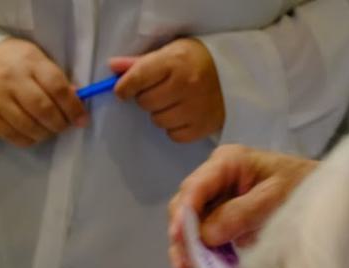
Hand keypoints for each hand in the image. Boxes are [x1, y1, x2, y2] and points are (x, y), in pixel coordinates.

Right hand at [0, 37, 87, 147]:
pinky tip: (34, 134)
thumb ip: (54, 78)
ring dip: (45, 133)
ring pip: (28, 126)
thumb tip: (76, 99)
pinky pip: (12, 136)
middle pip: (43, 109)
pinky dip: (29, 139)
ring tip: (49, 130)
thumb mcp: (35, 58)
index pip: (56, 87)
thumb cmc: (12, 61)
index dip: (73, 107)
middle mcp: (11, 80)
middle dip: (60, 123)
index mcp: (29, 61)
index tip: (82, 119)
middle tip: (64, 126)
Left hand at [110, 38, 224, 143]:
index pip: (138, 78)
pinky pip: (174, 135)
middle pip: (146, 102)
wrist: (235, 74)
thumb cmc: (196, 61)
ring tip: (174, 102)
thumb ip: (140, 62)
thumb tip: (113, 67)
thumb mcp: (170, 52)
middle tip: (161, 91)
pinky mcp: (203, 127)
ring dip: (160, 113)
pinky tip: (184, 114)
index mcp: (176, 61)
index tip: (122, 90)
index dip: (125, 86)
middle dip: (147, 98)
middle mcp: (186, 84)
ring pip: (158, 120)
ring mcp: (196, 107)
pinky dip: (174, 127)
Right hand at [167, 145, 318, 267]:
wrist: (324, 193)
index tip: (179, 236)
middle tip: (184, 262)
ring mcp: (217, 197)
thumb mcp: (275, 198)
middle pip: (186, 204)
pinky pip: (204, 232)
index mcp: (228, 162)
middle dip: (181, 233)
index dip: (184, 212)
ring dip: (186, 245)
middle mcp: (216, 177)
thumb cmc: (302, 187)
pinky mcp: (222, 216)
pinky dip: (200, 249)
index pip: (196, 186)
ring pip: (189, 221)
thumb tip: (205, 235)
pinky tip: (199, 265)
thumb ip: (240, 214)